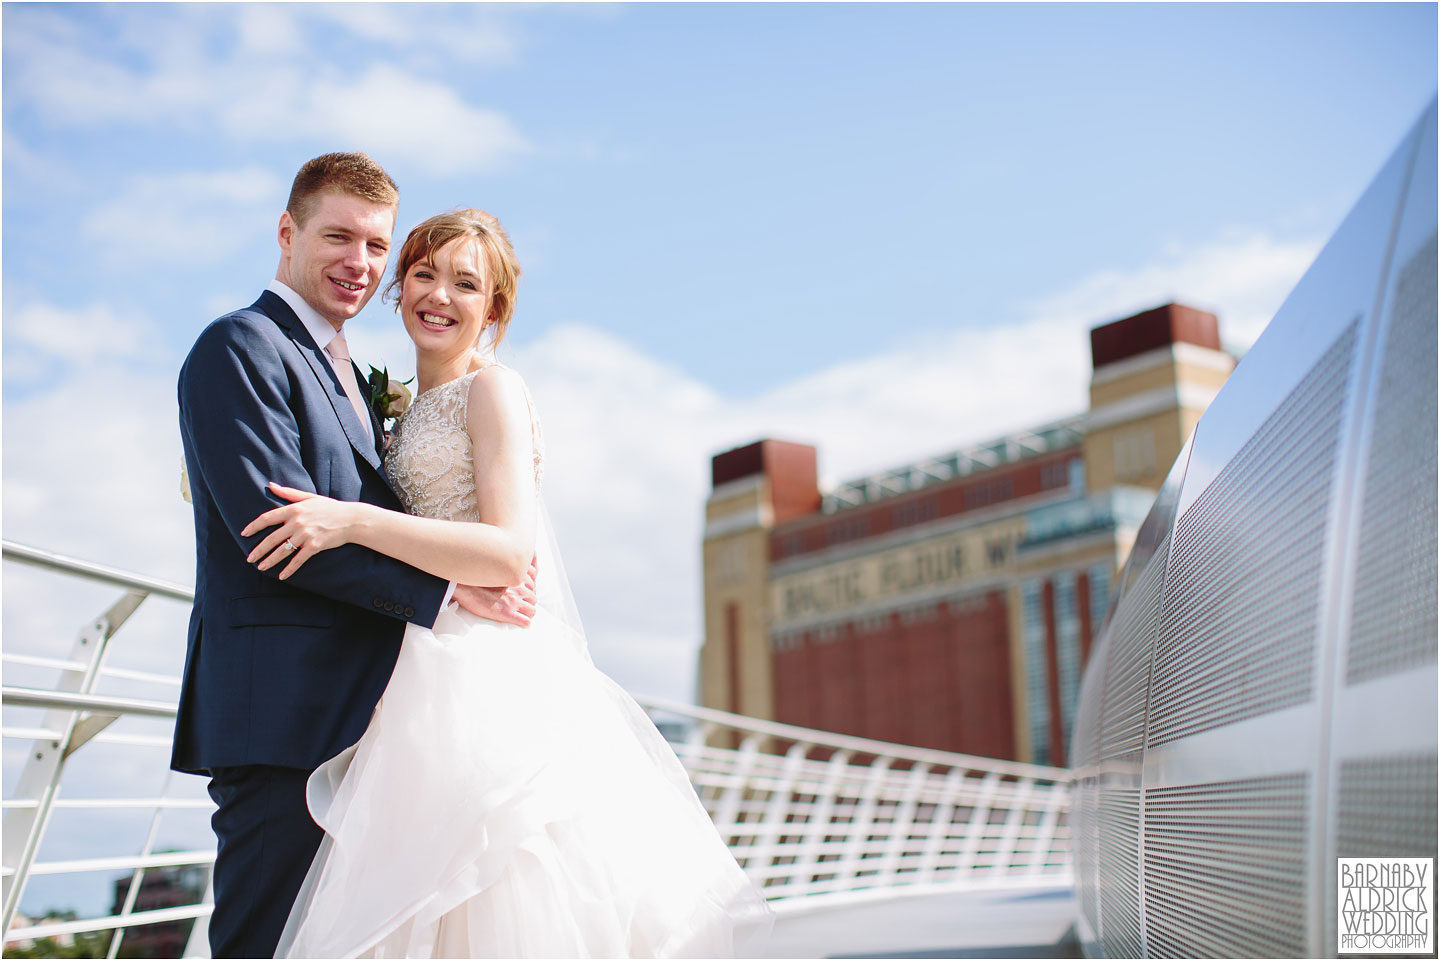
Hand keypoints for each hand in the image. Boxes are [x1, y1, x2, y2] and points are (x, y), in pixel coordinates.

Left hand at [242, 482, 359, 579]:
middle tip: (249, 558)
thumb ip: (289, 493)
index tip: (244, 534)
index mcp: (294, 509)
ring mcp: (306, 535)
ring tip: (261, 567)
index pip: (267, 518)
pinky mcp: (315, 546)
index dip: (254, 526)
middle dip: (258, 550)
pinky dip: (289, 569)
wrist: (352, 519)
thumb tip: (270, 485)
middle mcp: (297, 522)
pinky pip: (298, 560)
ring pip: (282, 551)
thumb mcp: (309, 497)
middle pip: (272, 538)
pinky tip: (282, 576)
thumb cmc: (330, 507)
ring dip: (270, 561)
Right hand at [453, 555, 537, 627]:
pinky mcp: (507, 613)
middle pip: (533, 598)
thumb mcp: (494, 570)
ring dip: (527, 613)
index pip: (533, 585)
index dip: (527, 591)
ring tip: (520, 615)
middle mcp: (518, 588)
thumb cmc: (475, 578)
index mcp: (516, 577)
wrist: (463, 587)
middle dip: (528, 602)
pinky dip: (524, 623)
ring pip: (532, 610)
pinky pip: (525, 622)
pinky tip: (520, 623)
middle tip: (520, 606)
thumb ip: (505, 572)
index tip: (522, 595)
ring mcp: (513, 601)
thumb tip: (507, 574)